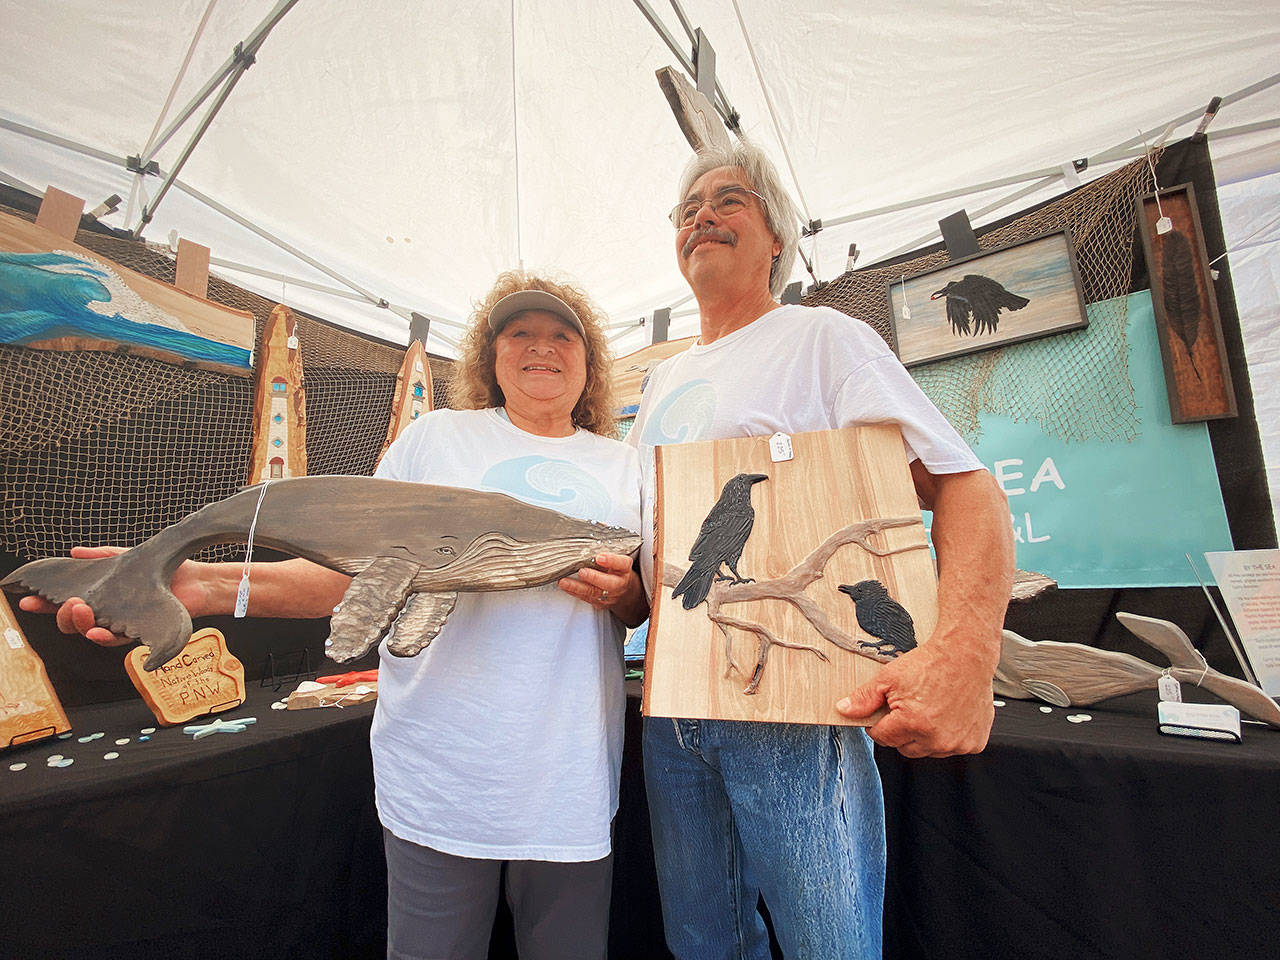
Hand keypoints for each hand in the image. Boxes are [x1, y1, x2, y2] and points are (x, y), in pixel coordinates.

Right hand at [16, 545, 208, 646]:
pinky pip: (117, 639)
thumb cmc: (162, 569)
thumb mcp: (125, 557)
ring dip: (81, 623)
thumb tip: (73, 552)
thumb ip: (100, 556)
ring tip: (79, 610)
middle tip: (65, 602)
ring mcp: (121, 624)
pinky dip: (105, 635)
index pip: (66, 603)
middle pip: (72, 622)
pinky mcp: (138, 632)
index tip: (26, 598)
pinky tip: (97, 631)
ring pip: (91, 632)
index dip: (44, 603)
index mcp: (100, 596)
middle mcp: (106, 613)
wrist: (196, 580)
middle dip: (61, 615)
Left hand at [558, 552, 648, 627]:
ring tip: (564, 582)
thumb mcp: (618, 561)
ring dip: (577, 587)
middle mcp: (619, 584)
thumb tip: (587, 546)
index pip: (622, 564)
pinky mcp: (599, 603)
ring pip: (594, 593)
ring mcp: (609, 596)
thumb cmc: (618, 572)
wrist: (625, 592)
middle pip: (609, 583)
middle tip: (582, 572)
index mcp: (624, 569)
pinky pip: (586, 598)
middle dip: (594, 578)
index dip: (612, 560)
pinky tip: (565, 586)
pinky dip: (574, 592)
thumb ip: (607, 555)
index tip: (600, 557)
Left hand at [834, 637, 995, 758]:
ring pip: (928, 750)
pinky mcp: (975, 743)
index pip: (882, 738)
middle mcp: (937, 739)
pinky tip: (947, 714)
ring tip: (929, 708)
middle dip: (901, 731)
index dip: (879, 723)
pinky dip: (947, 736)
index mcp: (914, 724)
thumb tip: (843, 710)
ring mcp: (958, 743)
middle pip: (904, 748)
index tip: (886, 710)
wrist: (967, 654)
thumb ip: (864, 698)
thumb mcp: (889, 677)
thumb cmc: (930, 663)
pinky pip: (951, 748)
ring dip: (924, 736)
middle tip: (908, 706)